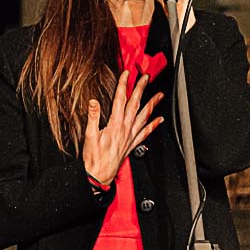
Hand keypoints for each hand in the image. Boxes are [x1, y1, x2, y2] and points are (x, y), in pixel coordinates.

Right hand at [82, 70, 163, 185]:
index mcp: (115, 124)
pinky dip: (153, 125)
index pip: (120, 99)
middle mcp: (125, 129)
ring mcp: (130, 137)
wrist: (99, 175)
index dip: (123, 85)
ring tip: (159, 95)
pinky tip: (159, 120)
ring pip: (144, 116)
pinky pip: (145, 133)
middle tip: (147, 78)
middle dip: (141, 89)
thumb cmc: (94, 158)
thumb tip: (93, 102)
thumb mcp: (90, 136)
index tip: (127, 73)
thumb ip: (93, 117)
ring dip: (152, 104)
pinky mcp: (132, 144)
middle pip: (135, 104)